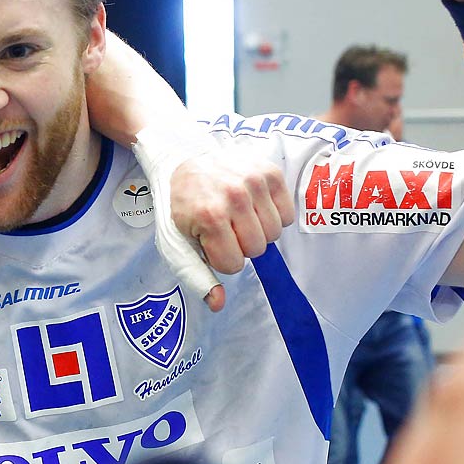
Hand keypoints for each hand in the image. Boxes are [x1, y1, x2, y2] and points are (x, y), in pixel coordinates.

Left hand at [136, 122, 289, 312]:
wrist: (182, 159)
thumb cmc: (181, 205)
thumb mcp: (176, 242)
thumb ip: (196, 275)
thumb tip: (217, 304)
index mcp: (209, 216)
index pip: (234, 264)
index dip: (221, 257)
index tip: (209, 240)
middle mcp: (235, 197)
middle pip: (257, 249)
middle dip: (240, 245)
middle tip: (224, 226)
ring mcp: (254, 181)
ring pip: (274, 233)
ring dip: (257, 231)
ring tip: (237, 214)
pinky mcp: (270, 172)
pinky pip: (287, 215)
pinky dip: (273, 215)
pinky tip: (252, 205)